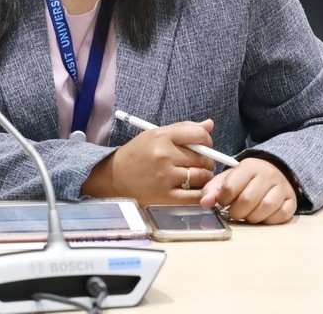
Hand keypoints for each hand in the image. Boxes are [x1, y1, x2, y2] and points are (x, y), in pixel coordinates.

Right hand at [81, 119, 216, 204]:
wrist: (112, 178)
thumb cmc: (136, 155)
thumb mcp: (154, 135)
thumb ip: (182, 129)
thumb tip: (209, 125)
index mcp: (161, 137)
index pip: (198, 134)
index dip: (206, 140)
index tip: (204, 145)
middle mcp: (164, 156)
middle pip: (202, 157)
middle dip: (206, 160)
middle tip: (200, 163)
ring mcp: (165, 178)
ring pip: (202, 176)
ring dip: (204, 177)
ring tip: (196, 177)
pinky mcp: (165, 198)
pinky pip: (195, 196)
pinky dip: (200, 193)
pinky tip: (194, 190)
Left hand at [199, 157, 297, 224]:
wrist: (277, 171)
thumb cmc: (248, 179)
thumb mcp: (229, 178)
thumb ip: (213, 189)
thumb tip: (204, 203)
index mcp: (249, 166)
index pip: (230, 187)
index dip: (223, 199)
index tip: (223, 202)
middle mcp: (268, 174)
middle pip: (247, 200)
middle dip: (236, 212)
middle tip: (234, 212)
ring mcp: (282, 187)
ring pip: (264, 208)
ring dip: (252, 217)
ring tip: (247, 214)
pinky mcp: (292, 201)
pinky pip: (280, 216)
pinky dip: (268, 220)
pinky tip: (262, 216)